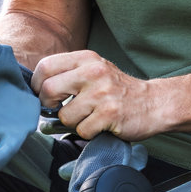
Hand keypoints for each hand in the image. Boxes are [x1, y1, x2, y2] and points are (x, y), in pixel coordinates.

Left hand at [33, 51, 158, 139]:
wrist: (155, 103)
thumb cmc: (120, 90)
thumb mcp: (96, 70)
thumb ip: (69, 74)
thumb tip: (35, 91)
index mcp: (87, 59)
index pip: (45, 66)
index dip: (36, 85)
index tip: (42, 95)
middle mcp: (94, 72)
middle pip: (48, 90)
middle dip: (48, 105)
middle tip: (57, 109)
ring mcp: (102, 93)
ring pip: (65, 116)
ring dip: (73, 123)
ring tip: (89, 117)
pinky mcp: (110, 114)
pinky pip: (82, 130)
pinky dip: (88, 133)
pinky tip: (101, 125)